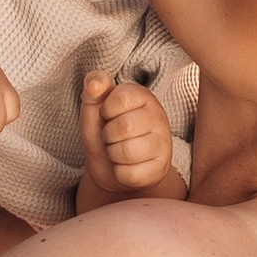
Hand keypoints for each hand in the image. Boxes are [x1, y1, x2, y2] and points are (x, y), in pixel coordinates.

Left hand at [79, 70, 185, 203]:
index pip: (121, 98)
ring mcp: (163, 144)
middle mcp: (159, 117)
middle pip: (124, 127)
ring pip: (128, 152)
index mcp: (143, 96)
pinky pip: (131, 174)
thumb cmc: (103, 130)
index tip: (108, 115)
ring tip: (118, 150)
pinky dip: (120, 173)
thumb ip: (93, 87)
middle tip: (112, 136)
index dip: (106, 111)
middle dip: (108, 136)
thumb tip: (96, 83)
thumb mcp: (93, 107)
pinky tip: (126, 166)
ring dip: (113, 154)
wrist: (109, 165)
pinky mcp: (160, 169)